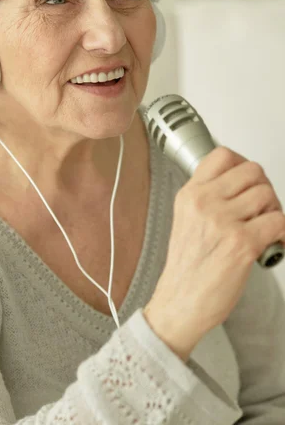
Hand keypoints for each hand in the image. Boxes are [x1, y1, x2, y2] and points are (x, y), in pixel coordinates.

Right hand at [144, 146, 284, 360]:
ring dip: (273, 211)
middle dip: (264, 188)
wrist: (181, 302)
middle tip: (262, 207)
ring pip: (267, 195)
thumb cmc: (186, 267)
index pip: (223, 155)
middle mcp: (204, 202)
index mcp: (190, 194)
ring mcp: (223, 221)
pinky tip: (272, 243)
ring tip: (264, 228)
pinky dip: (282, 232)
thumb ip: (206, 197)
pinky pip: (278, 222)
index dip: (243, 164)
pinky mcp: (242, 243)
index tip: (247, 180)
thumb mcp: (185, 220)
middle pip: (252, 171)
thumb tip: (238, 184)